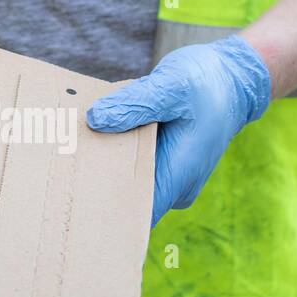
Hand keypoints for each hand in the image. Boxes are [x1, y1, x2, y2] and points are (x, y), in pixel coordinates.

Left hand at [86, 35, 270, 225]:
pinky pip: (132, 166)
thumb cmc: (206, 83)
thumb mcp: (171, 86)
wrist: (234, 79)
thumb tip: (96, 119)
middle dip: (97, 186)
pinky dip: (115, 153)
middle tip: (62, 168)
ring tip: (72, 150)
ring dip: (104, 167)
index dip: (105, 217)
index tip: (74, 205)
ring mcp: (169, 176)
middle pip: (126, 198)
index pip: (136, 215)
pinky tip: (94, 137)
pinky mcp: (163, 164)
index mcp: (178, 175)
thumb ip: (134, 104)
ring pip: (127, 181)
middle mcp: (174, 185)